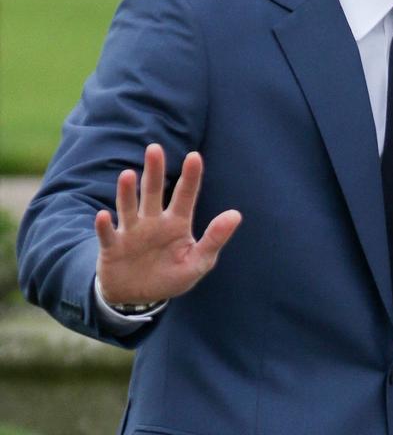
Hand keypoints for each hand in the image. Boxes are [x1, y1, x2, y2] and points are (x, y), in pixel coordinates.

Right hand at [95, 144, 241, 303]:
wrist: (139, 298)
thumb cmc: (172, 275)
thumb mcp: (199, 261)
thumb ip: (215, 238)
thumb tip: (236, 214)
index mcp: (177, 223)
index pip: (185, 196)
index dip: (190, 177)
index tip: (195, 156)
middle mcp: (153, 222)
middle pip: (153, 192)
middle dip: (154, 171)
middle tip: (154, 148)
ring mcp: (131, 232)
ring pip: (128, 207)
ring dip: (127, 192)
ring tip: (127, 175)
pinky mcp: (113, 248)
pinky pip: (108, 235)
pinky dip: (104, 226)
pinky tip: (102, 216)